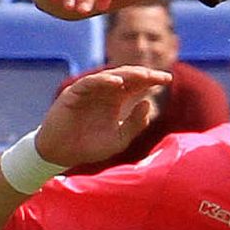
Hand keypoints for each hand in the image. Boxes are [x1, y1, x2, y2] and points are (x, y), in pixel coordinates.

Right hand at [35, 66, 170, 167]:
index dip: (151, 80)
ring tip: (145, 75)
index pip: (136, 85)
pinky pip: (90, 83)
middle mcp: (104, 92)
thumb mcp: (119, 139)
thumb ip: (135, 124)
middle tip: (161, 76)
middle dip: (144, 75)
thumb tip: (148, 103)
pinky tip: (118, 83)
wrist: (62, 155)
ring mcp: (89, 91)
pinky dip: (103, 81)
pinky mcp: (74, 93)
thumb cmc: (89, 147)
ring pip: (110, 76)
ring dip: (128, 74)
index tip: (168, 79)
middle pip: (127, 77)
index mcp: (116, 100)